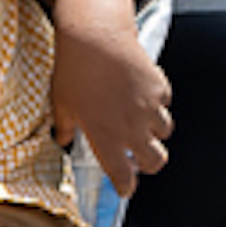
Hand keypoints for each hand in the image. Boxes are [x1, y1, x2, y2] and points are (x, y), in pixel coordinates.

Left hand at [52, 15, 172, 197]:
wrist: (94, 37)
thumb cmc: (73, 71)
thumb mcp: (60, 104)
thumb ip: (63, 127)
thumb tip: (62, 140)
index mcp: (105, 138)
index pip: (123, 176)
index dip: (126, 187)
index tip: (124, 188)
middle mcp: (131, 128)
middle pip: (156, 161)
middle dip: (149, 162)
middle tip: (138, 155)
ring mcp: (149, 108)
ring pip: (165, 132)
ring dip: (154, 130)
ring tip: (138, 118)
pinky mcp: (159, 88)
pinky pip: (165, 103)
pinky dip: (157, 102)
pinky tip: (140, 92)